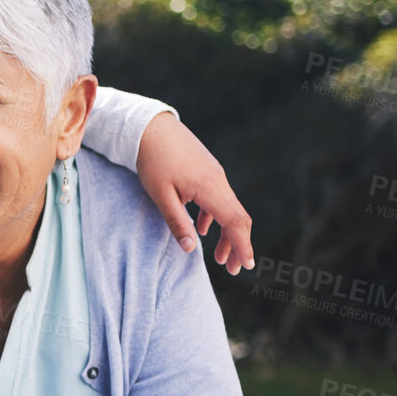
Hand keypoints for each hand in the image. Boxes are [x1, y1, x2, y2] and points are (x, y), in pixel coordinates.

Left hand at [135, 111, 253, 274]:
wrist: (150, 127)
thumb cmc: (152, 161)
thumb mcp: (160, 196)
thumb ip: (177, 222)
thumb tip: (191, 249)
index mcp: (210, 188)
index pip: (235, 222)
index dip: (243, 245)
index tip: (247, 265)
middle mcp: (218, 181)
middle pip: (237, 217)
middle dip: (237, 245)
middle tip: (233, 269)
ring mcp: (215, 174)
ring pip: (229, 208)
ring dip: (226, 233)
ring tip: (218, 256)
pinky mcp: (208, 170)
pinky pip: (219, 198)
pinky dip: (216, 217)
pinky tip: (204, 229)